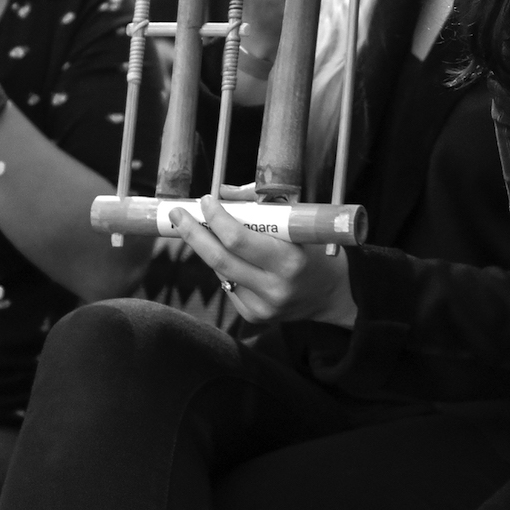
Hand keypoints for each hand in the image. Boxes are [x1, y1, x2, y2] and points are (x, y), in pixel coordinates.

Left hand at [168, 196, 357, 326]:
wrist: (332, 295)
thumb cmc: (314, 250)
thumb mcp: (298, 223)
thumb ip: (262, 205)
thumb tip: (223, 192)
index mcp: (290, 261)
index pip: (239, 239)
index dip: (217, 218)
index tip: (206, 200)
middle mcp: (275, 288)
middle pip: (219, 259)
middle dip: (193, 233)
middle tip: (177, 214)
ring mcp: (263, 307)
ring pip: (220, 272)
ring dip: (207, 248)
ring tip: (201, 229)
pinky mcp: (254, 316)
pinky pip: (228, 286)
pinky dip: (224, 267)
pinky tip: (232, 258)